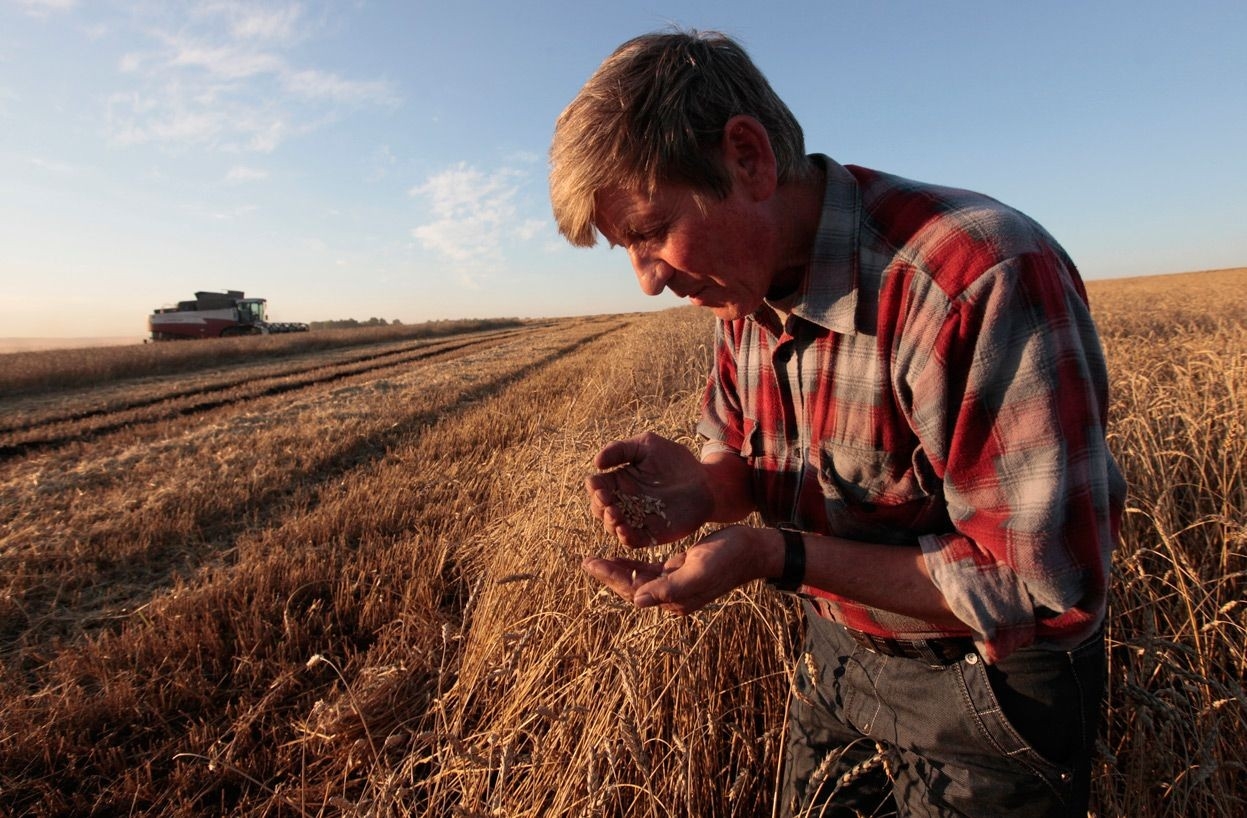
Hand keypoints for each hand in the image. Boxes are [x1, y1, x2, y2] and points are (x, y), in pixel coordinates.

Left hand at [582, 525, 767, 614]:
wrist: (753, 550)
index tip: (590, 563)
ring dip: (618, 569)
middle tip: (586, 561)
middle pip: (632, 586)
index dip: (610, 578)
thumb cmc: (729, 558)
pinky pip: (651, 570)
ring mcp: (676, 584)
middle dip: (608, 574)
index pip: (634, 591)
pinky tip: (622, 555)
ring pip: (639, 578)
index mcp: (675, 600)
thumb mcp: (699, 570)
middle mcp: (673, 596)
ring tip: (596, 559)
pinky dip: (635, 563)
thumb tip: (638, 601)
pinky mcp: (680, 571)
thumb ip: (669, 588)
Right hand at [585, 432, 714, 547]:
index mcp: (619, 480)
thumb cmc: (676, 460)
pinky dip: (625, 538)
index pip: (596, 486)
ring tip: (615, 515)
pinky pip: (632, 540)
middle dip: (599, 506)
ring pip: (612, 526)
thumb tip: (596, 462)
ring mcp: (636, 519)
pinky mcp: (650, 534)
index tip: (599, 486)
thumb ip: (621, 449)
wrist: (706, 482)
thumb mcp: (648, 445)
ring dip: (610, 523)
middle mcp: (623, 501)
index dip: (594, 487)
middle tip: (607, 501)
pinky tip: (625, 531)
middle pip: (599, 508)